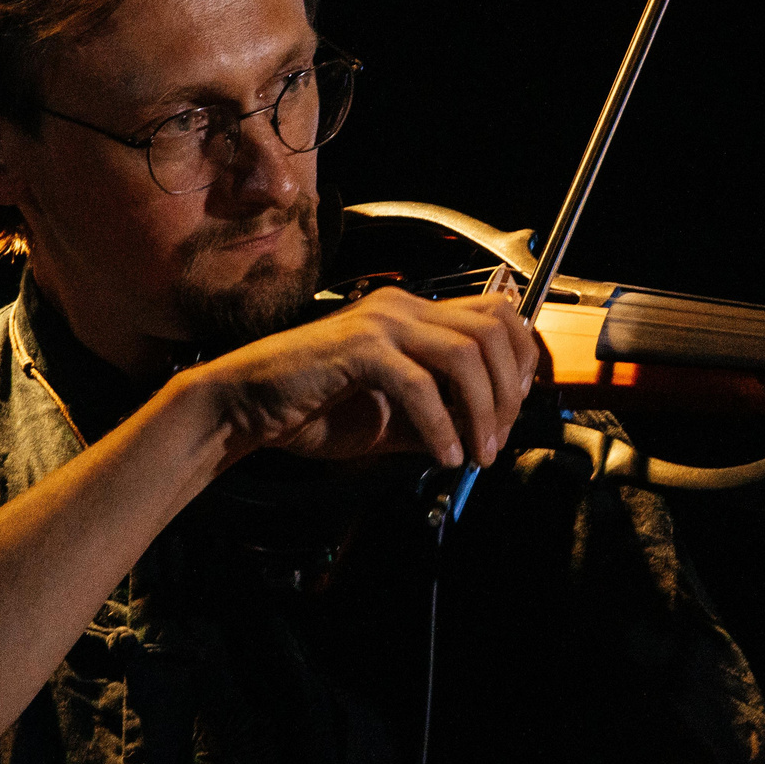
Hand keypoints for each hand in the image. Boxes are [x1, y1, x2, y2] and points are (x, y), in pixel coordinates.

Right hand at [180, 287, 540, 469]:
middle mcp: (401, 307)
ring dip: (482, 411)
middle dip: (508, 391)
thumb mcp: (392, 418)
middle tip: (497, 440)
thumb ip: (438, 416)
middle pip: (492, 330)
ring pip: (465, 355)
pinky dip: (441, 426)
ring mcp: (379, 323)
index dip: (520, 360)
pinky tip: (442, 457)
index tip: (516, 409)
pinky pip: (418, 385)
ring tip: (476, 454)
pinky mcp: (357, 348)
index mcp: (411, 313)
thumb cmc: (310, 409)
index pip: (496, 314)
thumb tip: (487, 433)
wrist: (244, 407)